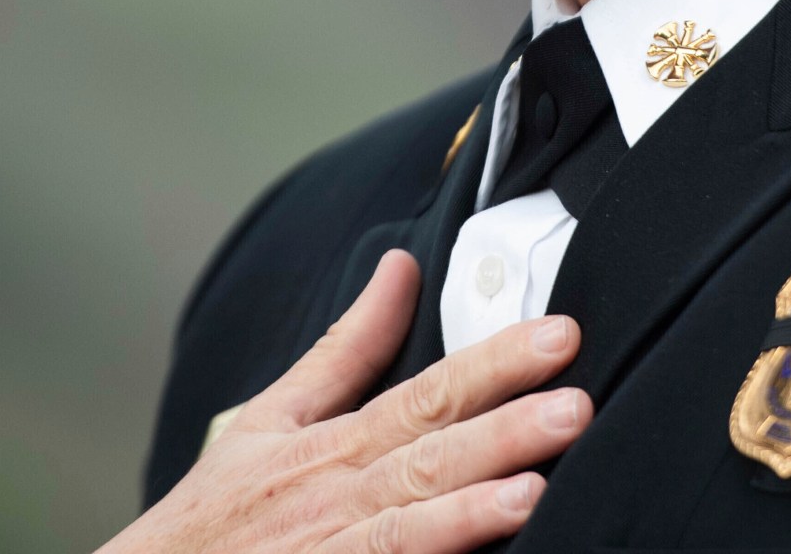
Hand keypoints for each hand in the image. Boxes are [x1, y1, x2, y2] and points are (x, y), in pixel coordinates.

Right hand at [104, 250, 587, 553]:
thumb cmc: (216, 512)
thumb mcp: (269, 418)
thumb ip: (345, 349)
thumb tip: (401, 265)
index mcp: (328, 443)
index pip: (423, 393)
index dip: (491, 365)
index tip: (558, 334)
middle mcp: (333, 495)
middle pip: (424, 455)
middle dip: (500, 428)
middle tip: (574, 402)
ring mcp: (330, 553)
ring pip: (406, 527)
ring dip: (470, 507)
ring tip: (535, 489)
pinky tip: (487, 553)